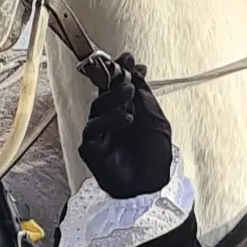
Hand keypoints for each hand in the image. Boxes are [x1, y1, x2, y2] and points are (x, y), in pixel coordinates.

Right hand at [78, 53, 176, 199]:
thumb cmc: (156, 157)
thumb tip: (134, 69)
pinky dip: (110, 120)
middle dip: (115, 78)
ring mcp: (99, 134)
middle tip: (126, 71)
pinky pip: (93, 128)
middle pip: (104, 93)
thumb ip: (144, 95)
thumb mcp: (156, 119)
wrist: (151, 187)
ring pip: (98, 107)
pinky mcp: (91, 148)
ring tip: (129, 92)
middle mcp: (110, 121)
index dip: (121, 71)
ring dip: (114, 96)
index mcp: (127, 112)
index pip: (118, 86)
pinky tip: (126, 119)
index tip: (128, 58)